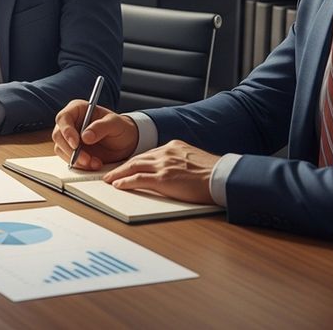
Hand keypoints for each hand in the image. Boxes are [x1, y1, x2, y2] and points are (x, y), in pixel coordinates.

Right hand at [50, 99, 138, 169]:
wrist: (125, 143)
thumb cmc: (120, 128)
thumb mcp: (115, 124)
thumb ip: (101, 127)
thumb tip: (85, 136)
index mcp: (77, 109)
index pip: (63, 118)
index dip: (66, 131)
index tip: (76, 144)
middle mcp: (70, 123)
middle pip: (58, 135)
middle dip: (70, 150)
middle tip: (86, 159)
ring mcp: (69, 138)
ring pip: (61, 149)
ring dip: (76, 160)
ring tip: (94, 162)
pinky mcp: (72, 151)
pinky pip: (68, 159)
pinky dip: (80, 165)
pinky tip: (94, 164)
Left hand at [102, 139, 218, 204]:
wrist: (224, 177)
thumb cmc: (214, 173)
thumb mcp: (194, 160)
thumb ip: (180, 161)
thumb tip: (173, 171)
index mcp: (174, 146)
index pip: (148, 154)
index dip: (134, 161)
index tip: (126, 166)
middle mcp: (166, 153)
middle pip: (137, 159)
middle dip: (121, 167)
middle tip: (109, 173)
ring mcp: (164, 165)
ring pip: (134, 167)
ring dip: (118, 174)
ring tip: (108, 180)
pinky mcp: (164, 179)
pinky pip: (139, 179)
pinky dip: (126, 182)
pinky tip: (118, 185)